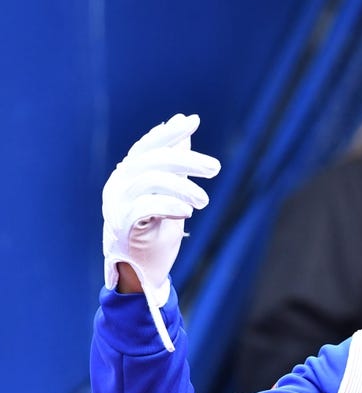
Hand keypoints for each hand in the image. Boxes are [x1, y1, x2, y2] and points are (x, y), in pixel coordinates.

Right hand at [102, 113, 220, 349]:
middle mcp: (117, 185)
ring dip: (183, 187)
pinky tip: (188, 211)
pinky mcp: (121, 227)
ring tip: (205, 201)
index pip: (147, 146)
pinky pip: (144, 207)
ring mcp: (116, 205)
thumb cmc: (155, 230)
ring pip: (149, 180)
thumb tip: (184, 122)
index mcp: (127, 174)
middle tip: (215, 168)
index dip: (169, 133)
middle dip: (186, 161)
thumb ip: (175, 161)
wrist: (141, 272)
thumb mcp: (171, 192)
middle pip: (151, 160)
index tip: (193, 121)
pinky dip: (169, 205)